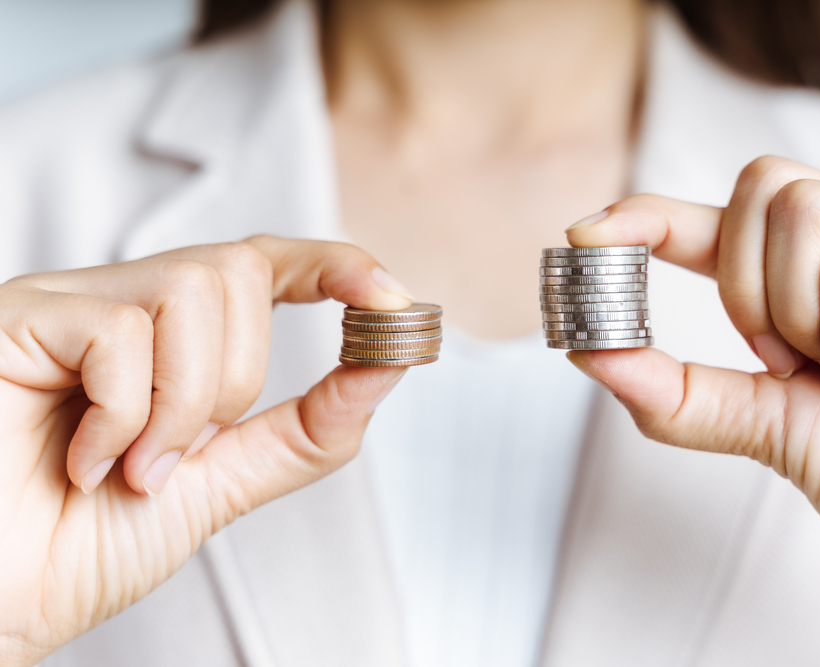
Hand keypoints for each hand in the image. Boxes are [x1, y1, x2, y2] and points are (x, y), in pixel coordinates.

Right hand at [0, 236, 412, 665]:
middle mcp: (117, 307)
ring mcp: (64, 305)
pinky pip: (120, 330)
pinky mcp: (17, 319)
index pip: (259, 264)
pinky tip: (83, 463)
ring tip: (130, 470)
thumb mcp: (223, 484)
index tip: (392, 298)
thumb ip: (304, 431)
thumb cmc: (80, 548)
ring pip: (192, 289)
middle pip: (237, 271)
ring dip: (184, 404)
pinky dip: (124, 414)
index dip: (330, 265)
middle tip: (174, 459)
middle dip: (233, 381)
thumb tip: (386, 367)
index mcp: (165, 340)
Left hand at [566, 157, 819, 641]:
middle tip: (787, 362)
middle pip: (761, 189)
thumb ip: (684, 393)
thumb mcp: (769, 429)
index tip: (586, 233)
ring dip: (799, 316)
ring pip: (802, 210)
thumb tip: (591, 351)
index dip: (653, 215)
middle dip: (744, 286)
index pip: (725, 220)